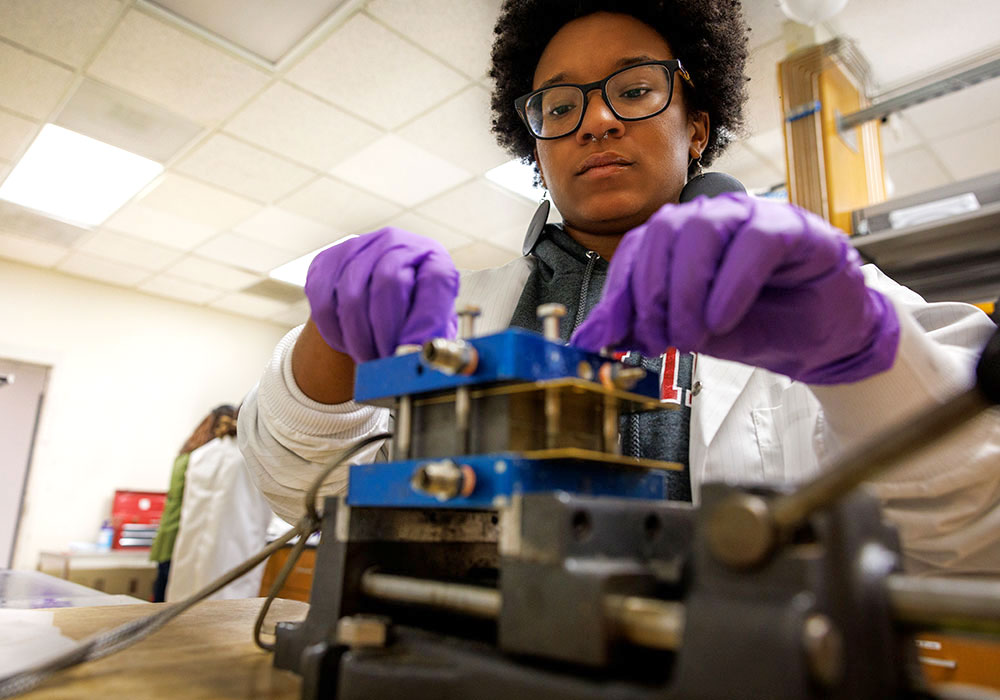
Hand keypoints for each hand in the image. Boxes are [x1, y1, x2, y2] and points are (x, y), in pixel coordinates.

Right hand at [304, 227, 458, 362]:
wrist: (376, 299)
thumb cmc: (412, 317)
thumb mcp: (432, 325)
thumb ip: (431, 337)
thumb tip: (418, 357)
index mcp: (433, 258)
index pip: (436, 280)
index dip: (425, 321)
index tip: (414, 353)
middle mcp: (398, 242)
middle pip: (389, 284)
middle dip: (385, 333)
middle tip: (385, 361)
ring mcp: (359, 246)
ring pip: (352, 296)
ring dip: (359, 338)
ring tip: (368, 358)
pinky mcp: (327, 261)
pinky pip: (323, 302)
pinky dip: (334, 332)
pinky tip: (347, 343)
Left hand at [571, 193, 899, 383]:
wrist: (821, 340)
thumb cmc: (757, 326)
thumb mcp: (688, 332)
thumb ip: (640, 327)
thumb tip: (589, 339)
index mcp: (682, 237)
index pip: (636, 249)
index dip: (619, 293)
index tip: (610, 337)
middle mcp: (712, 218)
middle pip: (663, 233)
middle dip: (651, 294)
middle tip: (656, 339)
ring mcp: (752, 216)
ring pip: (702, 231)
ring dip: (686, 290)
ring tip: (691, 336)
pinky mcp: (792, 228)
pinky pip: (754, 243)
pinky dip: (730, 283)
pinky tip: (722, 318)